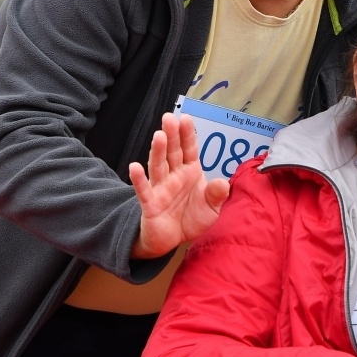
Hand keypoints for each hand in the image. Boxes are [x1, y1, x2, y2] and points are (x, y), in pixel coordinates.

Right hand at [129, 113, 231, 257]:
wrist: (173, 239)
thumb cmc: (191, 218)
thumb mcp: (211, 208)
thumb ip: (216, 195)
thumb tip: (223, 183)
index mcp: (189, 171)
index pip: (189, 149)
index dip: (187, 134)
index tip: (186, 118)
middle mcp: (174, 175)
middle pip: (172, 152)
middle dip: (172, 135)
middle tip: (169, 118)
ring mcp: (160, 188)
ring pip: (158, 166)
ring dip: (158, 151)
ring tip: (159, 136)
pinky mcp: (150, 204)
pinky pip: (144, 190)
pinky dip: (139, 179)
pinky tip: (134, 167)